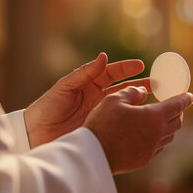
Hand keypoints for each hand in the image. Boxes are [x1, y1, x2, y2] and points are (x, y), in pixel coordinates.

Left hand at [24, 53, 149, 147]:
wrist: (34, 135)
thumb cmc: (46, 108)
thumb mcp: (64, 87)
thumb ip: (84, 73)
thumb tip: (104, 56)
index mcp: (90, 85)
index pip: (114, 73)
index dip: (128, 69)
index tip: (141, 66)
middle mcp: (99, 98)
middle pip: (126, 89)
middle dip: (142, 85)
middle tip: (158, 83)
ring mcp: (102, 114)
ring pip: (127, 106)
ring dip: (142, 103)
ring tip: (157, 101)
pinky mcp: (102, 130)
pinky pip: (121, 124)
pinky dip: (133, 121)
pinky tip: (144, 121)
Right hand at [83, 86, 192, 174]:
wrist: (92, 155)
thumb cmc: (102, 124)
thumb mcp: (114, 99)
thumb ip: (132, 92)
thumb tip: (143, 92)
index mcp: (153, 116)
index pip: (176, 106)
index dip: (185, 99)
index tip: (190, 96)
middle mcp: (156, 134)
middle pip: (177, 123)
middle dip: (178, 113)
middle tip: (175, 107)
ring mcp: (151, 149)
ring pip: (169, 137)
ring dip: (169, 127)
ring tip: (163, 121)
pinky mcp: (143, 161)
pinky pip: (158, 148)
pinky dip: (159, 139)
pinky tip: (151, 136)